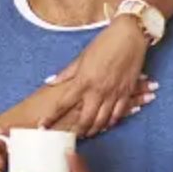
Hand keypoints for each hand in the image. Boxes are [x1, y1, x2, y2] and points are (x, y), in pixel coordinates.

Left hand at [42, 14, 154, 136]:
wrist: (129, 35)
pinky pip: (119, 113)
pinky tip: (106, 125)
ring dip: (94, 129)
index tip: (43, 127)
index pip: (63, 104)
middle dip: (77, 131)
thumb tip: (50, 82)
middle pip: (85, 119)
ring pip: (102, 120)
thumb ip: (67, 73)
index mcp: (83, 81)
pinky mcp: (127, 92)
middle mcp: (97, 90)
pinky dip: (111, 122)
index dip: (51, 117)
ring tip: (87, 133)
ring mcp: (113, 93)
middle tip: (71, 136)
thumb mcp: (81, 57)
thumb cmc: (104, 43)